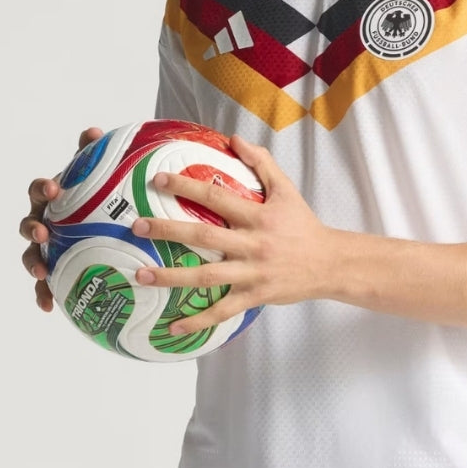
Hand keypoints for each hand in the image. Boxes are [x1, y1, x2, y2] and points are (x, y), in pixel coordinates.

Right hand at [19, 126, 103, 311]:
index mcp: (51, 198)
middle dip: (31, 229)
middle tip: (43, 233)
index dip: (42, 189)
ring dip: (33, 263)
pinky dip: (43, 293)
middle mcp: (43, 220)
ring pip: (31, 255)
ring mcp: (45, 246)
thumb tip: (92, 132)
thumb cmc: (94, 193)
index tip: (54, 191)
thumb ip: (93, 154)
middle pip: (28, 224)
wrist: (101, 216)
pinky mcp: (53, 267)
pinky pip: (45, 283)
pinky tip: (48, 306)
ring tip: (42, 273)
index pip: (39, 190)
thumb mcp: (96, 173)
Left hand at [130, 135, 332, 334]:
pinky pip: (222, 311)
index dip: (186, 186)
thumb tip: (234, 139)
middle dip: (167, 230)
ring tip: (141, 275)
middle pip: (203, 236)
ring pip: (206, 277)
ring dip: (171, 277)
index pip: (216, 196)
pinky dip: (197, 322)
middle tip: (136, 226)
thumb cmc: (303, 225)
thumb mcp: (286, 190)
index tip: (158, 180)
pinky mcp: (254, 297)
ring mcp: (251, 273)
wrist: (329, 263)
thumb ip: (261, 163)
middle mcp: (252, 244)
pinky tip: (172, 328)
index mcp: (257, 216)